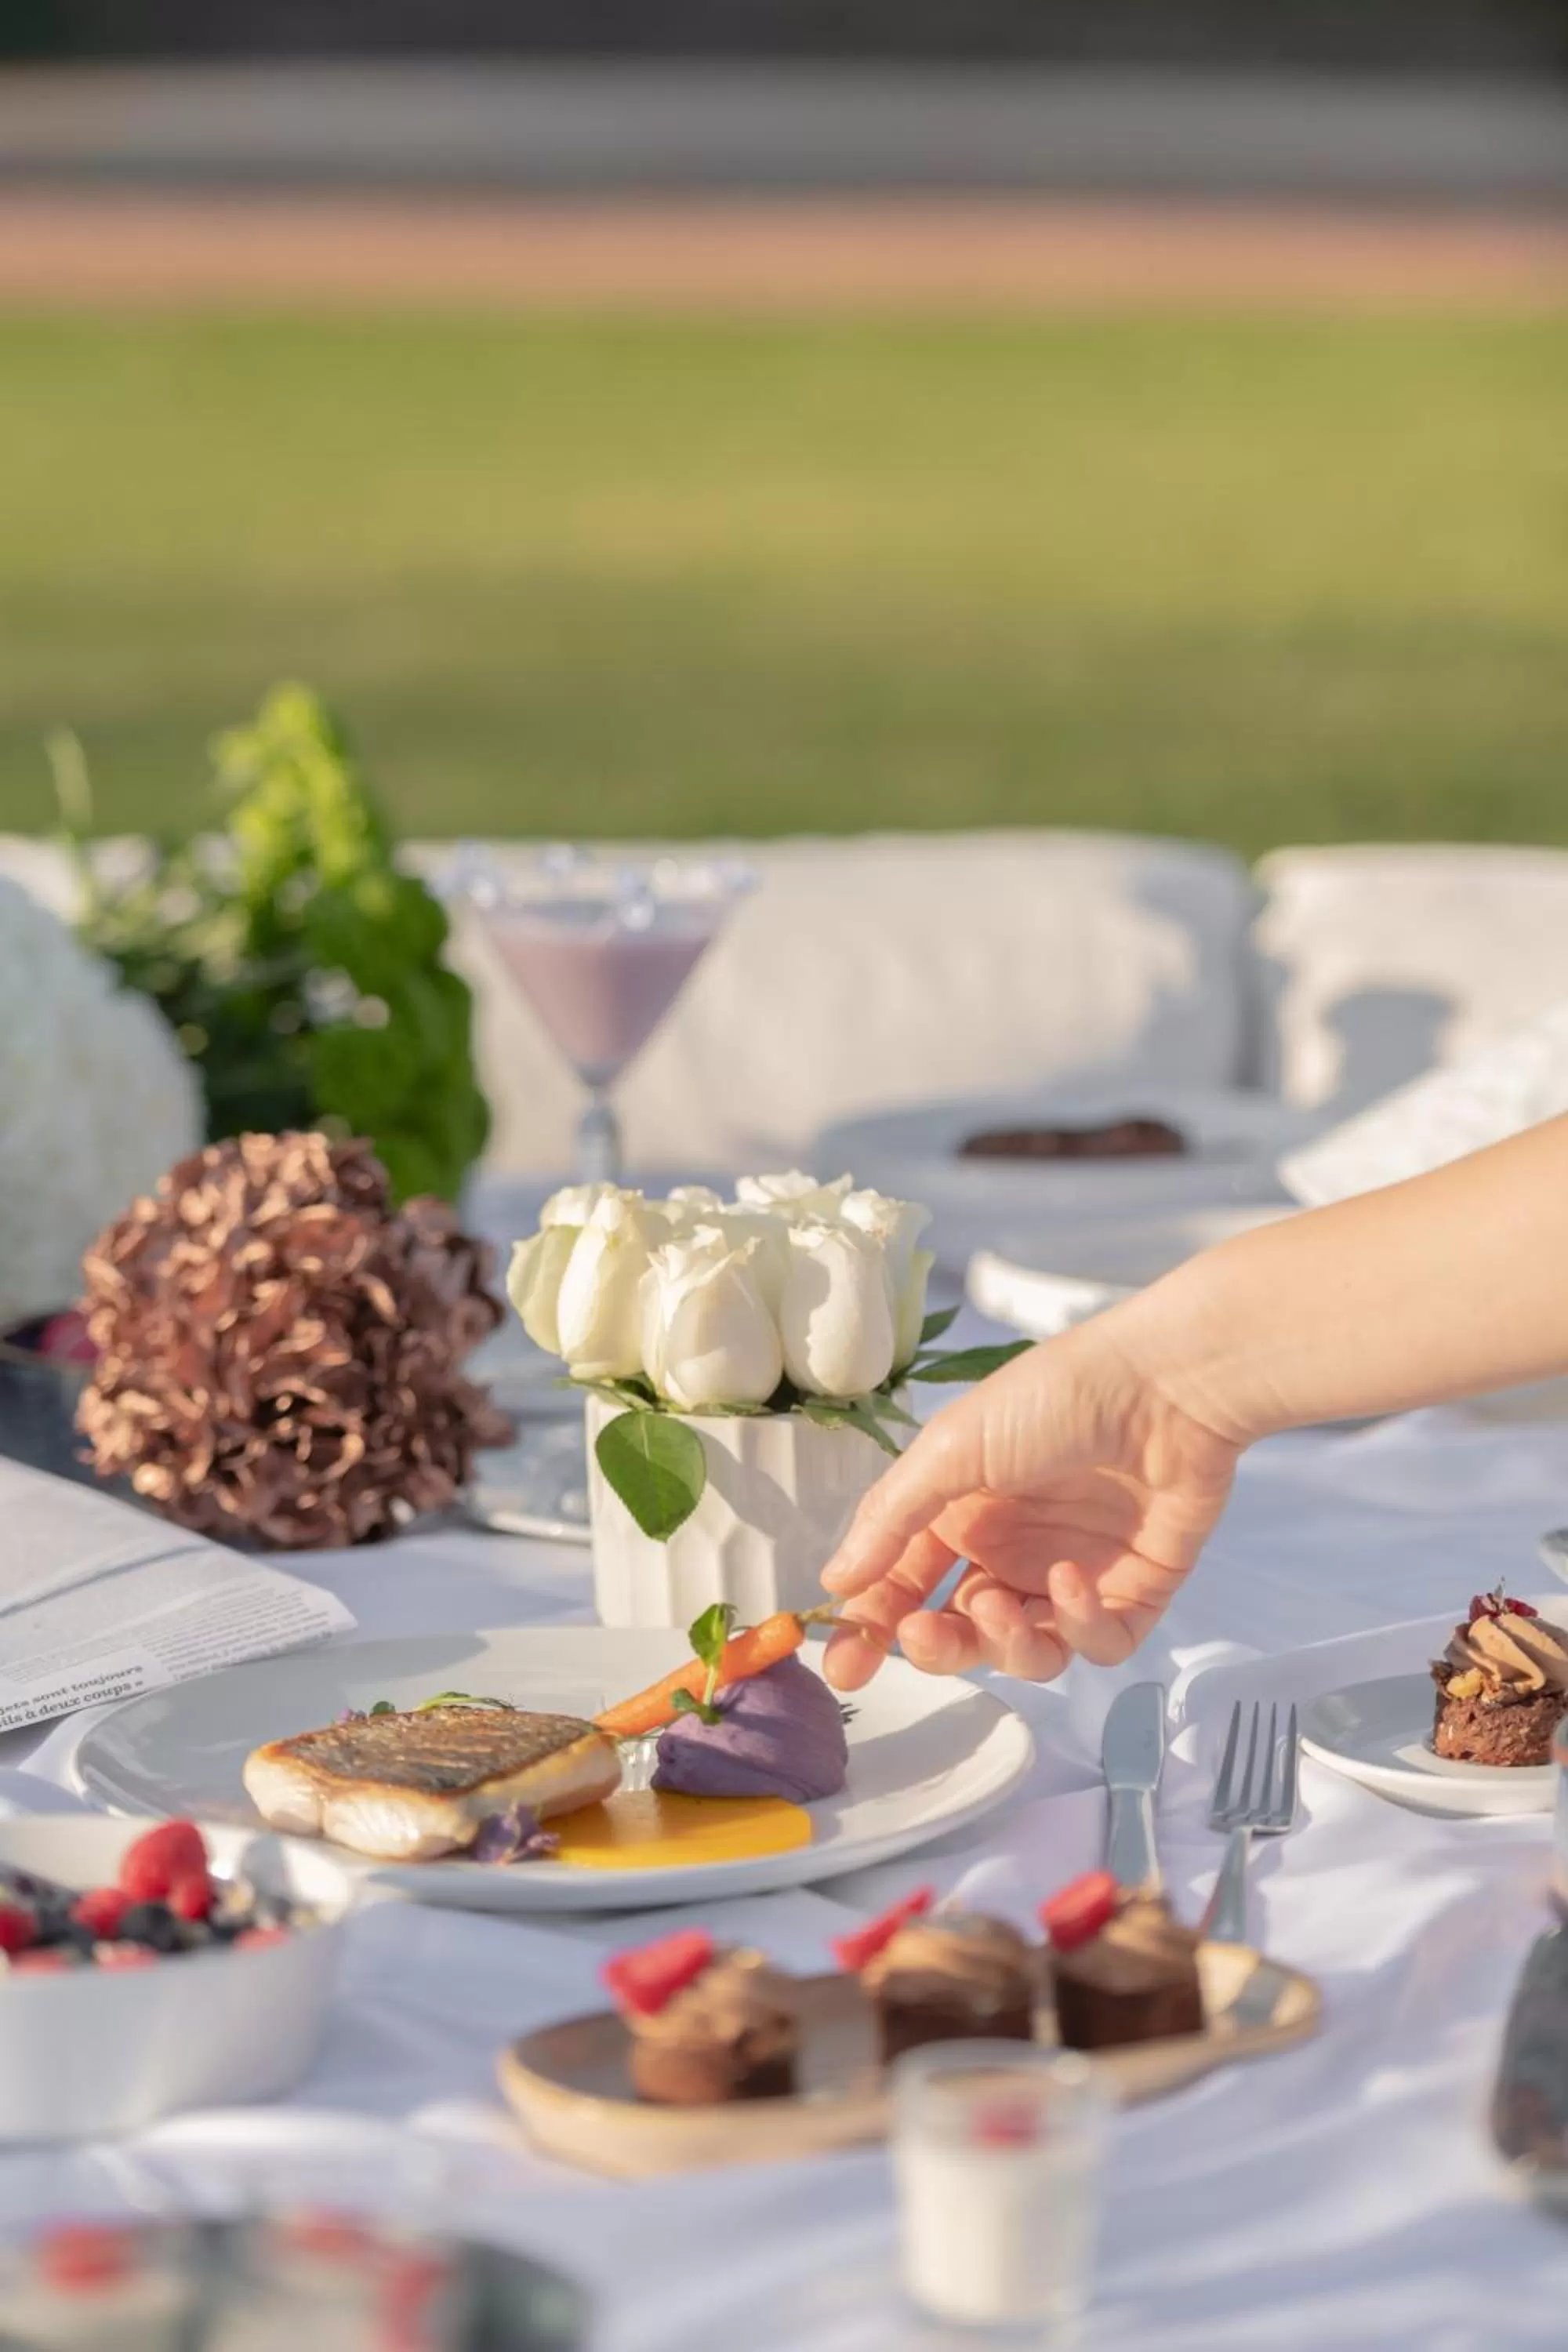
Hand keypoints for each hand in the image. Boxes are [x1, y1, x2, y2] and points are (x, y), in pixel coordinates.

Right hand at [819, 1314, 1242, 1689]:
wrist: (1166, 1384)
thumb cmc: (1052, 1400)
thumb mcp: (954, 1447)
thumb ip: (893, 1520)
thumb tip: (834, 1582)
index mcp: (961, 1514)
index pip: (904, 1585)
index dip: (871, 1629)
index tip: (842, 1669)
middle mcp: (1011, 1549)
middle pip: (961, 1631)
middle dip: (937, 1646)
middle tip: (924, 1636)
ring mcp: (1072, 1575)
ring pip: (1028, 1651)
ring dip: (1005, 1642)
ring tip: (1001, 1606)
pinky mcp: (1134, 1592)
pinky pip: (1097, 1643)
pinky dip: (1078, 1625)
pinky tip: (1072, 1581)